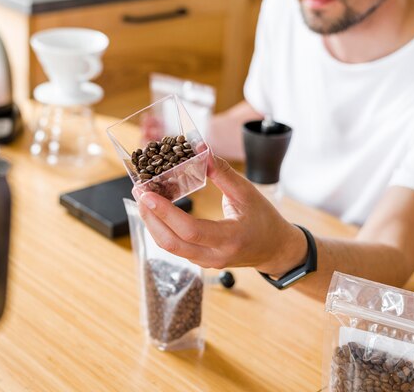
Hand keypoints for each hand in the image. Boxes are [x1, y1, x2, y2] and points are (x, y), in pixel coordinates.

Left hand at [135, 154, 306, 275]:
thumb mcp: (248, 192)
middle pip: (171, 242)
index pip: (190, 229)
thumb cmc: (264, 220)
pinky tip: (155, 210)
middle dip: (149, 216)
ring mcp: (205, 261)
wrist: (274, 249)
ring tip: (142, 198)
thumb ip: (223, 173)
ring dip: (151, 222)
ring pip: (169, 246)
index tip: (147, 194)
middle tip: (138, 191)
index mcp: (230, 238)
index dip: (165, 212)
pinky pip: (174, 245)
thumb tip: (200, 150)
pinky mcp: (199, 260)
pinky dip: (161, 227)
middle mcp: (214, 255)